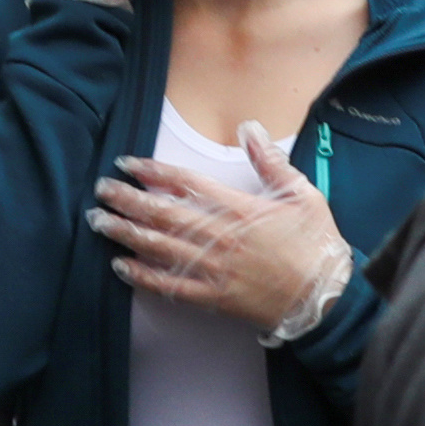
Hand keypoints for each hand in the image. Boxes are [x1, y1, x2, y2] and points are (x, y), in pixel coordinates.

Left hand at [93, 124, 356, 339]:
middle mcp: (219, 237)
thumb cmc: (316, 244)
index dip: (154, 171)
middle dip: (128, 200)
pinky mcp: (214, 298)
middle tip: (101, 191)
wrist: (325, 298)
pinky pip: (171, 286)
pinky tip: (121, 266)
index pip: (186, 183)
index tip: (128, 164)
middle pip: (163, 213)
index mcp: (239, 208)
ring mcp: (214, 269)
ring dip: (126, 233)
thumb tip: (250, 127)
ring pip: (159, 247)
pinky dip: (143, 276)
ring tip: (100, 222)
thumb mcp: (302, 194)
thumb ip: (271, 162)